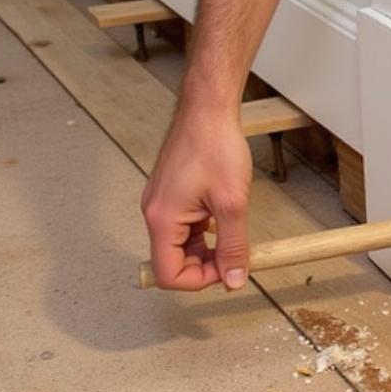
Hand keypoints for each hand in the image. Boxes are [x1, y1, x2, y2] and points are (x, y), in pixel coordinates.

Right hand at [141, 105, 252, 289]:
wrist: (209, 111)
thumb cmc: (215, 146)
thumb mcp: (232, 204)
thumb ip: (233, 246)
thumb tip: (234, 279)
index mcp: (162, 218)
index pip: (168, 274)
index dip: (199, 280)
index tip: (226, 271)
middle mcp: (155, 213)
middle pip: (174, 261)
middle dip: (205, 265)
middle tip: (235, 255)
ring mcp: (163, 204)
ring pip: (181, 245)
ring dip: (207, 248)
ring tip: (232, 233)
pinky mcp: (172, 196)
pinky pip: (185, 227)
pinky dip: (204, 232)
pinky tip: (223, 219)